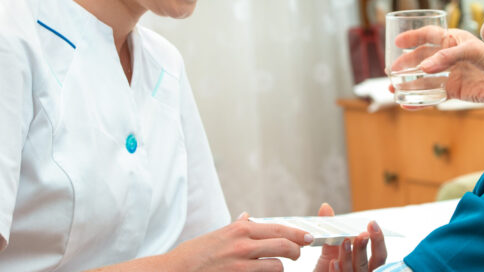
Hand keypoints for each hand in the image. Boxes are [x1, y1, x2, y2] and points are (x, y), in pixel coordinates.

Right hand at [167, 212, 313, 271]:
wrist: (174, 271)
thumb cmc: (194, 255)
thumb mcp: (217, 235)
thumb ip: (236, 228)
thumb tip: (248, 217)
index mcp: (240, 230)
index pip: (278, 228)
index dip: (297, 233)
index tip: (309, 237)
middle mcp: (243, 244)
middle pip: (285, 245)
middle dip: (296, 251)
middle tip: (298, 255)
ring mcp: (241, 264)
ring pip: (278, 266)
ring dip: (280, 269)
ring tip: (277, 269)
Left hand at [313, 203, 386, 271]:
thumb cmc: (327, 269)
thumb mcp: (329, 249)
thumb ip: (331, 231)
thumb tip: (326, 207)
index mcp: (367, 265)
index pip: (380, 255)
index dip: (378, 240)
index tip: (372, 224)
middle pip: (373, 264)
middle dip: (366, 248)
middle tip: (360, 235)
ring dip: (351, 257)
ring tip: (344, 243)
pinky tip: (334, 263)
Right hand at [390, 28, 483, 107]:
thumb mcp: (472, 51)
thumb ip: (447, 57)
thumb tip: (423, 69)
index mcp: (454, 40)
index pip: (429, 35)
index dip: (413, 37)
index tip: (397, 42)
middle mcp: (450, 56)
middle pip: (422, 58)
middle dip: (406, 64)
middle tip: (392, 71)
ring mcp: (451, 73)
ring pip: (424, 78)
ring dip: (408, 83)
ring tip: (393, 89)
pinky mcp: (454, 90)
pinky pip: (433, 95)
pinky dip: (420, 101)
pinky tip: (407, 105)